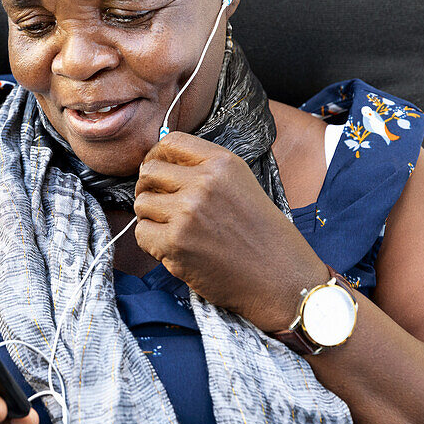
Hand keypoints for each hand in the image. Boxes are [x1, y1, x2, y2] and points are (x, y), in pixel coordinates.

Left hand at [133, 131, 327, 330]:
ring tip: (172, 230)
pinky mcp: (175, 242)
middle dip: (149, 188)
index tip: (157, 172)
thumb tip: (160, 167)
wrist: (282, 280)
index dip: (156, 156)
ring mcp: (187, 212)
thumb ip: (206, 172)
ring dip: (151, 217)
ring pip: (142, 203)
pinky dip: (152, 243)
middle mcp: (203, 182)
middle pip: (149, 172)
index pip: (170, 142)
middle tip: (160, 205)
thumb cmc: (264, 237)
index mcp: (222, 163)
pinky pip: (141, 233)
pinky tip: (174, 249)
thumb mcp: (242, 186)